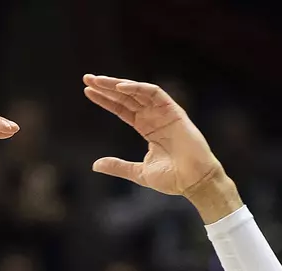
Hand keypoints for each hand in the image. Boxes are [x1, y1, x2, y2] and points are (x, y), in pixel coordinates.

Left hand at [83, 76, 228, 207]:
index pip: (122, 109)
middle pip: (127, 97)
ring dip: (118, 84)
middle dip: (107, 87)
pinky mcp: (174, 111)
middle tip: (87, 78)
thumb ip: (118, 166)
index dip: (106, 100)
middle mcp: (154, 117)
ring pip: (138, 91)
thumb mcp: (138, 173)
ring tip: (98, 80)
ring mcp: (164, 113)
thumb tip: (95, 165)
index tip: (87, 92)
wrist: (194, 181)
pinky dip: (138, 88)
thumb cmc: (172, 179)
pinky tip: (120, 87)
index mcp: (146, 128)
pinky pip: (154, 93)